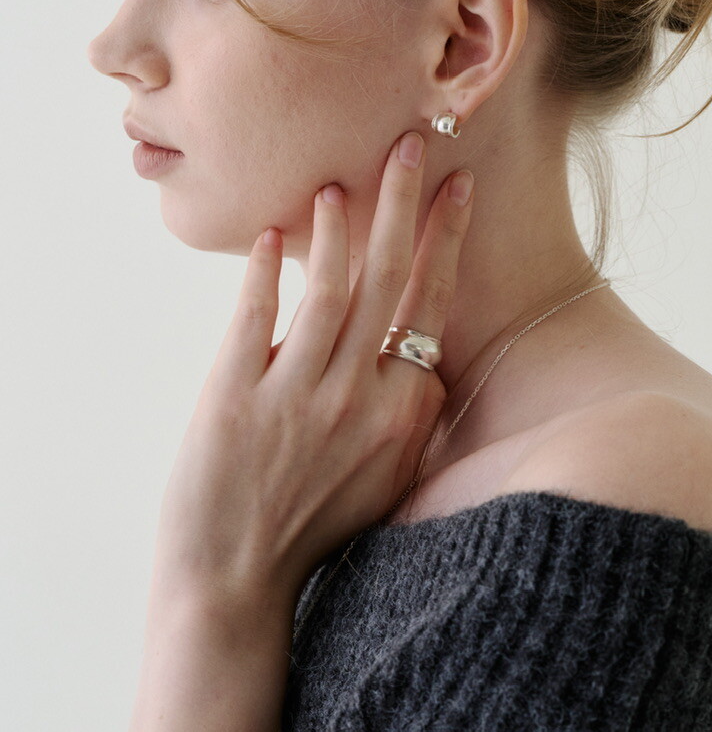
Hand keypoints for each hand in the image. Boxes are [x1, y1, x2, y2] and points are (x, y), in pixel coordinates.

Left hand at [151, 131, 473, 614]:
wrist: (237, 588)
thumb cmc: (315, 536)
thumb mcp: (387, 480)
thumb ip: (408, 420)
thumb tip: (422, 370)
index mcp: (403, 415)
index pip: (430, 310)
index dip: (444, 243)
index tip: (455, 192)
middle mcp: (360, 399)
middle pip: (390, 282)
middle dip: (404, 205)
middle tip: (413, 143)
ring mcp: (298, 397)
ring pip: (330, 291)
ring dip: (338, 229)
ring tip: (340, 180)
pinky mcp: (236, 399)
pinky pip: (256, 319)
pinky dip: (266, 272)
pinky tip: (273, 234)